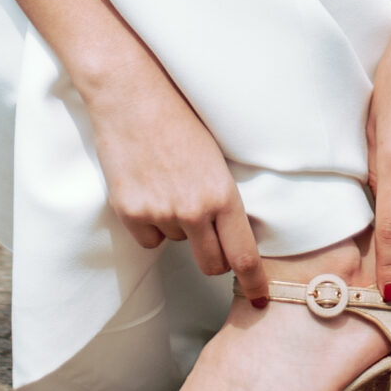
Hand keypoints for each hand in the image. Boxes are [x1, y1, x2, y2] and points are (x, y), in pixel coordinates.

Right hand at [82, 49, 268, 302]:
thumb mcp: (216, 156)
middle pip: (211, 265)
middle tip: (211, 237)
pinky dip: (150, 223)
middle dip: (214, 258)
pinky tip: (148, 189)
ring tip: (171, 184)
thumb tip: (231, 232)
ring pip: (177, 244)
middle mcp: (192, 211)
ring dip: (178, 227)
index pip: (243, 255)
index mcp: (222, 195)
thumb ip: (223, 196)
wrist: (131, 92)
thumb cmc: (179, 115)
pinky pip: (148, 238)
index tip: (262, 298)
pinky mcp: (129, 212)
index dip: (254, 282)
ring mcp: (159, 213)